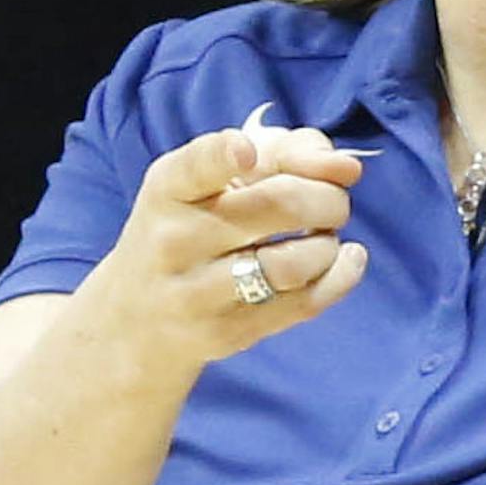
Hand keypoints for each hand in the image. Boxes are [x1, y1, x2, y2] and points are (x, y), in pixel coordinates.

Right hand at [101, 118, 367, 373]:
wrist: (138, 318)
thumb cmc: (192, 228)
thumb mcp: (214, 179)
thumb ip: (282, 153)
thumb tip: (347, 168)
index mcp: (169, 189)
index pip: (197, 166)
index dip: (227, 154)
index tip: (248, 152)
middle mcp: (176, 239)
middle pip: (280, 204)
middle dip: (328, 198)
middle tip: (331, 203)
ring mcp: (198, 293)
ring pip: (294, 263)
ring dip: (329, 244)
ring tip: (324, 238)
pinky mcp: (227, 332)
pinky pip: (303, 304)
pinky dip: (341, 277)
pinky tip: (345, 260)